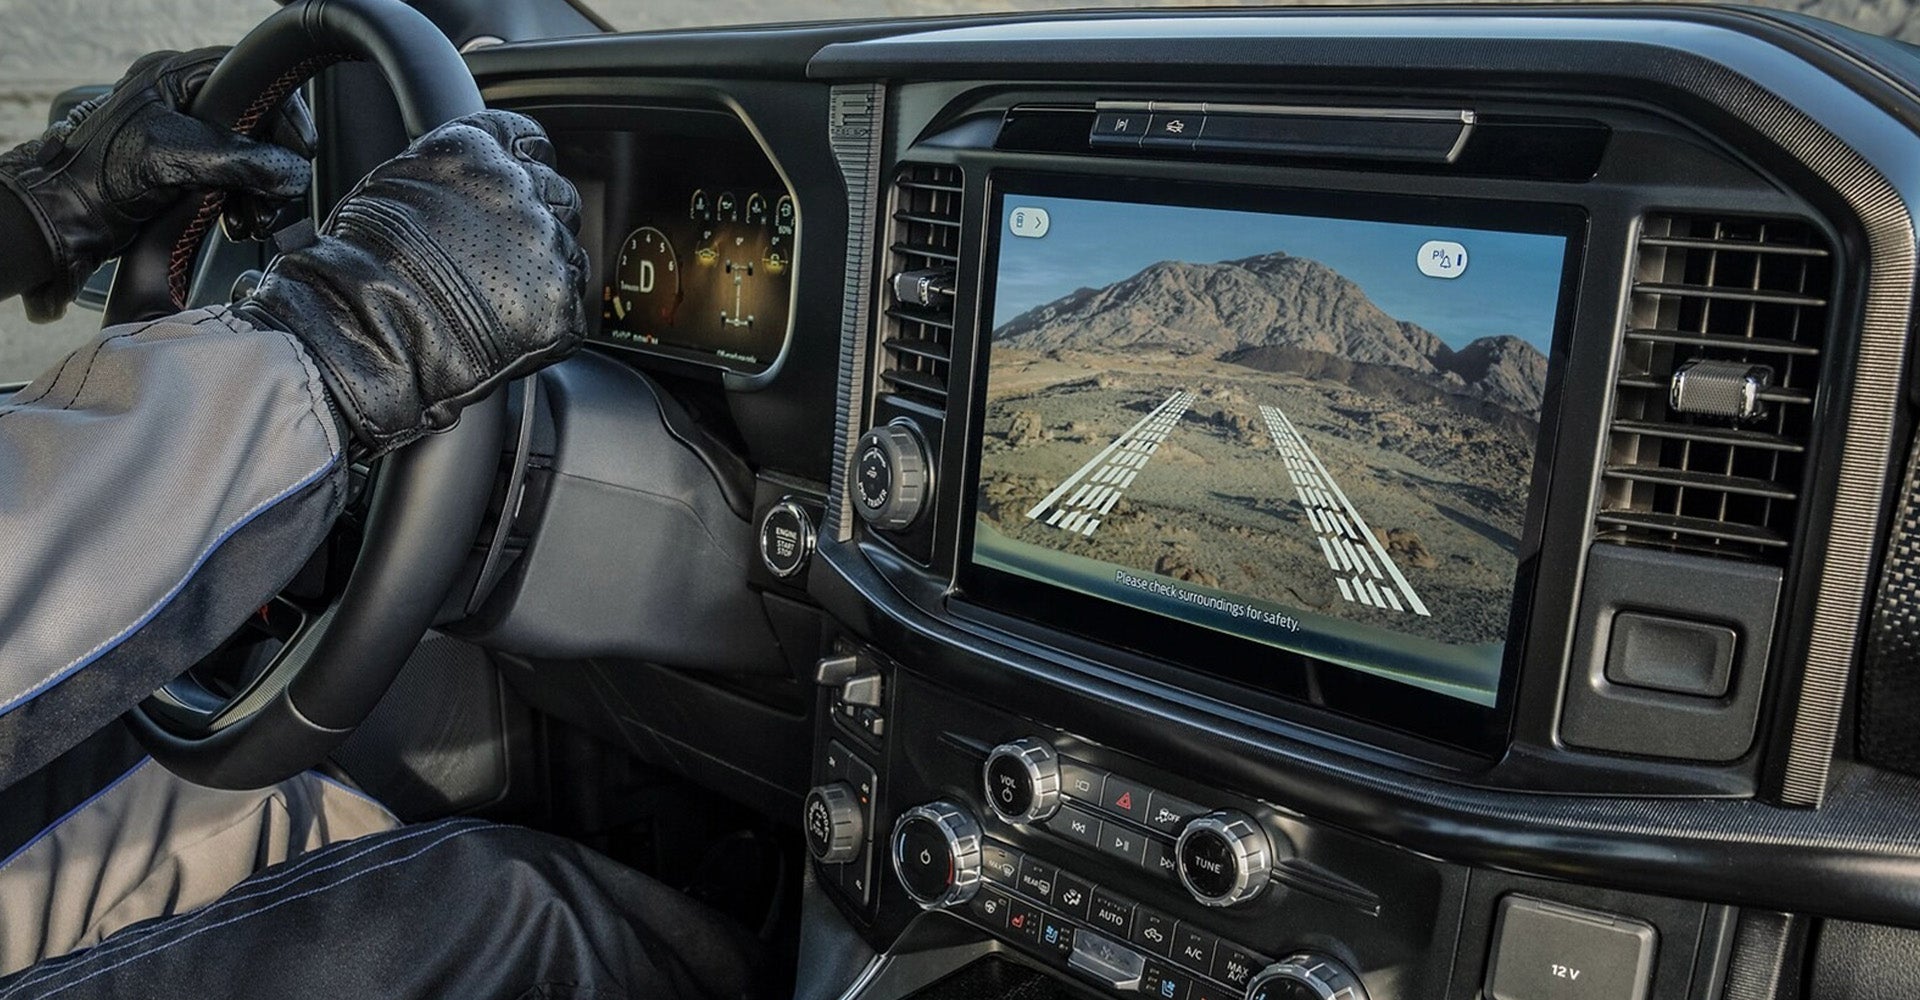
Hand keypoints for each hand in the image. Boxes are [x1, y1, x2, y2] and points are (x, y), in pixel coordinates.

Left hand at [0, 47, 313, 320]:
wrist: (64, 216)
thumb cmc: (96, 175)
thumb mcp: (173, 156)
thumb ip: (239, 159)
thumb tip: (293, 172)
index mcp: (176, 78)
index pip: (252, 80)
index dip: (284, 113)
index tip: (301, 148)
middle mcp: (186, 103)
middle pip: (259, 125)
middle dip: (274, 165)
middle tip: (275, 196)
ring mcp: (190, 138)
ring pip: (253, 158)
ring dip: (262, 193)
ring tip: (253, 219)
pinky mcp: (190, 171)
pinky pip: (237, 182)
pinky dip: (245, 204)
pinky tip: (238, 222)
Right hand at [235, 110, 587, 455]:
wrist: (367, 323)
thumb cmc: (362, 258)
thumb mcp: (394, 182)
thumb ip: (449, 174)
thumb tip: (463, 183)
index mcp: (480, 149)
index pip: (529, 140)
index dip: (523, 166)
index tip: (517, 187)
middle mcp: (522, 188)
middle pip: (558, 196)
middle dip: (537, 222)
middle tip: (502, 255)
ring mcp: (546, 246)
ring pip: (569, 254)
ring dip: (542, 272)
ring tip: (497, 299)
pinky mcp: (559, 304)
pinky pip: (570, 311)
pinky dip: (548, 323)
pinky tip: (510, 331)